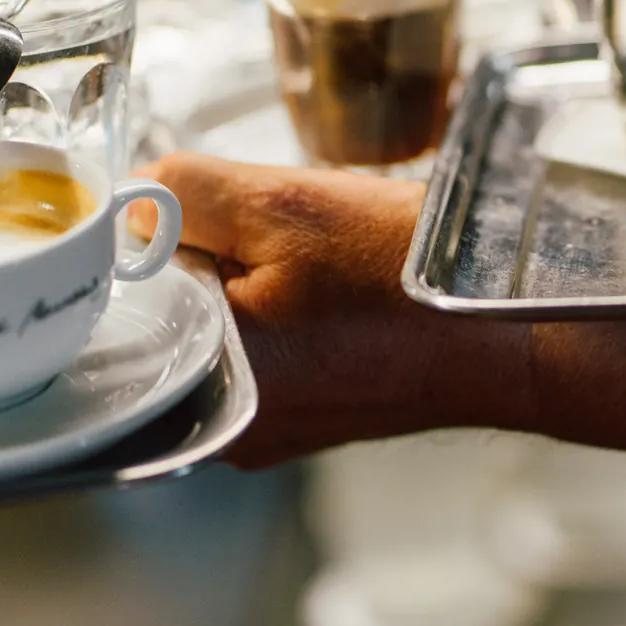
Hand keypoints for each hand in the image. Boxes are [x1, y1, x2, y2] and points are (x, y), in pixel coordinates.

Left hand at [145, 154, 625, 470]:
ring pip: (208, 327)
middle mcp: (221, 432)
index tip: (188, 209)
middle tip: (264, 226)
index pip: (112, 304)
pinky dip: (271, 307)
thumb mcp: (279, 203)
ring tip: (306, 255)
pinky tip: (323, 284)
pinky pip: (252, 349)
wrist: (513, 332)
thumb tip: (128, 198)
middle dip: (192, 256)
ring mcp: (262, 433)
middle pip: (158, 315)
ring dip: (235, 278)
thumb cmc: (412, 281)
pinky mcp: (296, 420)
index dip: (142, 238)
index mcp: (202, 388)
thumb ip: (177, 191)